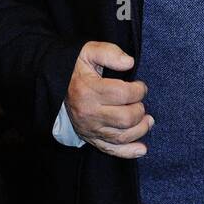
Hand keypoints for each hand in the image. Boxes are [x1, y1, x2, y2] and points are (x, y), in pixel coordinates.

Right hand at [65, 41, 152, 157]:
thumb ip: (109, 53)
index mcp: (89, 90)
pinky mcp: (90, 138)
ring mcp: (89, 128)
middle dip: (140, 110)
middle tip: (140, 102)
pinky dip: (128, 152)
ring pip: (121, 137)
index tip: (140, 85)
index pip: (123, 94)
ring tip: (148, 120)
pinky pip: (110, 150)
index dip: (139, 90)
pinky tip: (142, 149)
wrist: (55, 84)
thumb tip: (129, 63)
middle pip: (125, 119)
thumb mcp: (89, 51)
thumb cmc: (76, 67)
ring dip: (140, 129)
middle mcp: (88, 113)